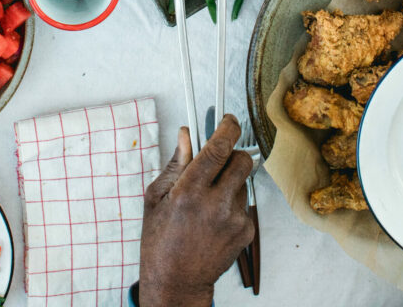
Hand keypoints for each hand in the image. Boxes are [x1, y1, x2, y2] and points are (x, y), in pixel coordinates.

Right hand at [138, 116, 254, 306]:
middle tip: (218, 160)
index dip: (227, 128)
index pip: (218, 149)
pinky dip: (232, 205)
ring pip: (243, 182)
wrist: (176, 282)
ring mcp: (234, 220)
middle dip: (233, 154)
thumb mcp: (156, 198)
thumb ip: (175, 164)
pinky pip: (244, 204)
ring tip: (208, 201)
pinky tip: (214, 220)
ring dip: (230, 182)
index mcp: (189, 192)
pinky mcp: (246, 232)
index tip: (229, 120)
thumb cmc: (160, 241)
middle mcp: (215, 205)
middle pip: (242, 161)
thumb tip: (186, 135)